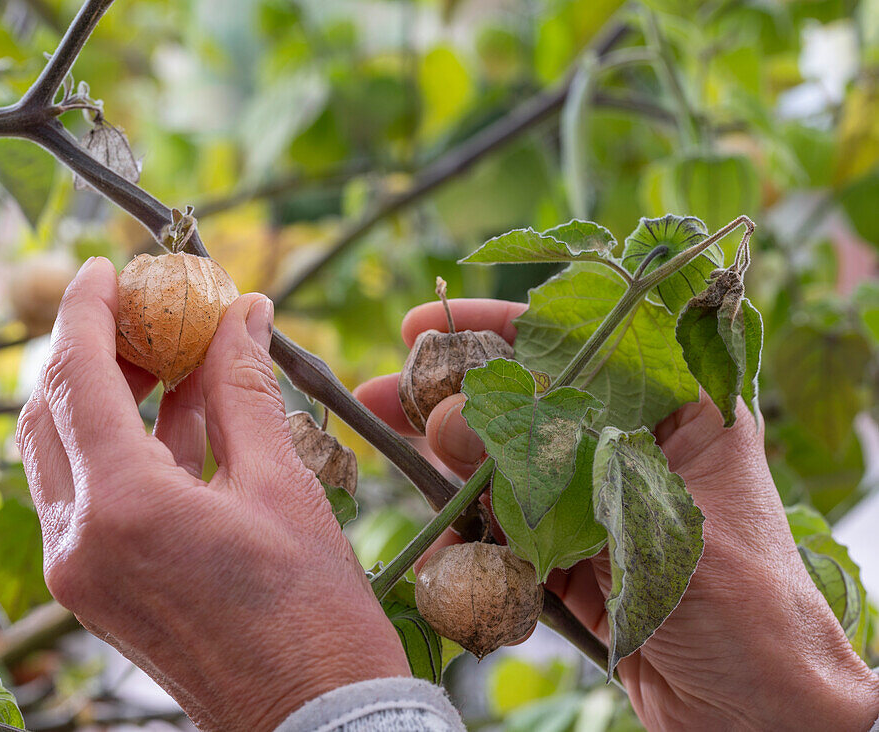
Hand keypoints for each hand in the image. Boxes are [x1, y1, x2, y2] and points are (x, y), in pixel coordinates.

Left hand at [17, 258, 408, 730]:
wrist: (311, 717)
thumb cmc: (312, 612)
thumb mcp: (281, 484)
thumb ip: (245, 387)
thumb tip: (242, 312)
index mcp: (122, 508)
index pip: (75, 377)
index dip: (86, 309)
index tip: (107, 267)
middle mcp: (78, 540)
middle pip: (52, 411)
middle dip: (91, 348)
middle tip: (144, 310)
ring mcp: (79, 570)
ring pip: (62, 452)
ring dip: (103, 395)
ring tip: (167, 354)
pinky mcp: (95, 587)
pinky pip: (88, 493)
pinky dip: (121, 445)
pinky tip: (176, 413)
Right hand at [356, 297, 878, 730]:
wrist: (763, 716)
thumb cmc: (746, 606)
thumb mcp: (648, 514)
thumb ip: (552, 464)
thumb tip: (450, 420)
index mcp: (679, 411)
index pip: (580, 342)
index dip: (499, 327)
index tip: (426, 324)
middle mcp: (634, 448)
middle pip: (527, 403)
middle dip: (452, 400)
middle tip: (383, 397)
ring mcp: (601, 506)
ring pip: (508, 470)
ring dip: (449, 475)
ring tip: (395, 468)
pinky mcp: (576, 563)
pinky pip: (508, 537)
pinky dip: (471, 546)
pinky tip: (442, 557)